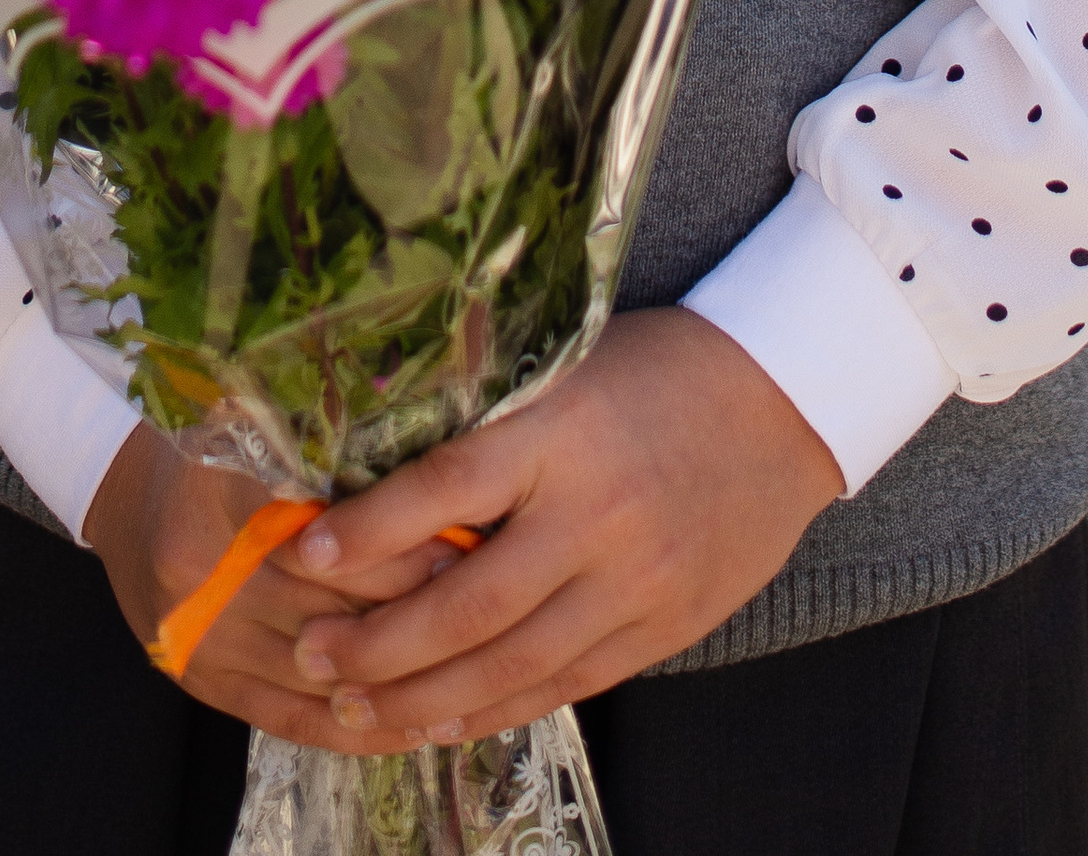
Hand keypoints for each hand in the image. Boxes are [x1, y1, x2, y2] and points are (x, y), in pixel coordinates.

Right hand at [84, 425, 465, 744]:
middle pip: (328, 605)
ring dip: (394, 675)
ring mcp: (199, 635)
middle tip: (488, 607)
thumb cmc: (212, 449)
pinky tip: (411, 723)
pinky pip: (289, 718)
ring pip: (315, 669)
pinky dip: (354, 727)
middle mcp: (203, 572)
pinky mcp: (201, 680)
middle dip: (413, 609)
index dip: (399, 547)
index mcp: (220, 494)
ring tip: (468, 669)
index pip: (327, 536)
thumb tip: (434, 473)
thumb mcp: (257, 422)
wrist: (124, 495)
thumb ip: (327, 446)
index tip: (467, 544)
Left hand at [275, 310, 842, 748]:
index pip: (446, 488)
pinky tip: (441, 719)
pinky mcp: (662, 626)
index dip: (369, 529)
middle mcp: (595, 515)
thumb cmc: (658, 370)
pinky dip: (495, 708)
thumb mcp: (569, 368)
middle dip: (378, 643)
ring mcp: (633, 581)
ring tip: (355, 708)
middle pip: (468, 601)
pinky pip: (564, 684)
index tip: (303, 551)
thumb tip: (379, 459)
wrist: (785, 403)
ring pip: (510, 662)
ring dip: (422, 695)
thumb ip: (493, 422)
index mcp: (563, 432)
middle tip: (311, 656)